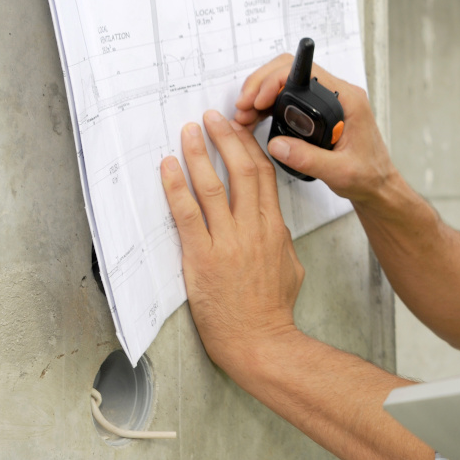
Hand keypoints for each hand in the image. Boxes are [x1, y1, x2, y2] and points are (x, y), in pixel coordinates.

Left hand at [161, 110, 305, 372]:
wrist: (260, 340)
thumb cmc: (273, 310)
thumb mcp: (290, 267)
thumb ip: (280, 241)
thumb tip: (272, 225)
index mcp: (274, 229)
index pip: (264, 176)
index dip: (250, 148)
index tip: (240, 130)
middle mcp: (252, 228)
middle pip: (243, 170)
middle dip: (227, 138)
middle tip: (213, 118)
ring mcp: (227, 241)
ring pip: (213, 185)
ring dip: (199, 153)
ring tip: (189, 132)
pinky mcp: (202, 256)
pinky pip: (186, 213)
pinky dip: (176, 186)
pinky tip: (169, 167)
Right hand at [234, 53, 396, 205]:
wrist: (378, 185)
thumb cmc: (369, 175)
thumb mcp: (340, 172)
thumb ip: (309, 159)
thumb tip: (277, 144)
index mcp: (348, 100)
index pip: (306, 72)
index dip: (274, 80)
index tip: (257, 100)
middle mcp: (338, 94)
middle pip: (291, 71)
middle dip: (261, 85)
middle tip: (243, 108)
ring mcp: (329, 101)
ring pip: (287, 82)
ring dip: (261, 95)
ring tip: (244, 115)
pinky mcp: (319, 111)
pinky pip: (289, 97)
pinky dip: (269, 105)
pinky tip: (256, 118)